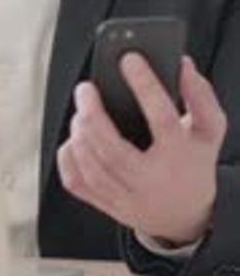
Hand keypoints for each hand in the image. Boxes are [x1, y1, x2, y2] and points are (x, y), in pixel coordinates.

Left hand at [57, 53, 226, 244]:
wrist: (186, 215)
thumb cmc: (193, 164)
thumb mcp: (208, 130)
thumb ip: (200, 96)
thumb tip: (182, 66)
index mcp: (178, 157)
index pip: (162, 119)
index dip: (146, 86)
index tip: (130, 60)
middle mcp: (151, 181)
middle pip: (114, 152)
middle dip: (93, 116)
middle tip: (85, 89)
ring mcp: (127, 198)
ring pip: (92, 170)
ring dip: (80, 135)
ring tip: (80, 111)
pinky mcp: (107, 206)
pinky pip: (76, 184)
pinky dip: (67, 158)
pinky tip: (73, 139)